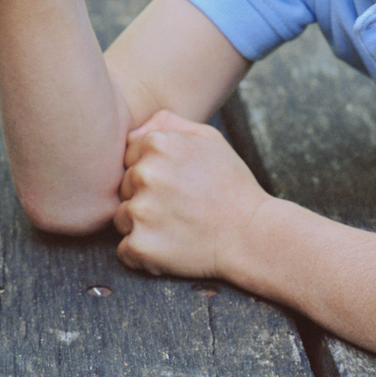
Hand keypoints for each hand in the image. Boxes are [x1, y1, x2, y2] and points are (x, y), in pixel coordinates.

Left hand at [113, 110, 267, 280]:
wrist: (253, 236)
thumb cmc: (232, 186)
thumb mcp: (209, 139)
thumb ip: (169, 124)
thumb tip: (136, 128)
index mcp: (156, 144)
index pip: (128, 155)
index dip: (151, 171)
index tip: (174, 183)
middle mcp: (144, 174)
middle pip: (123, 186)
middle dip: (144, 196)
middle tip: (178, 206)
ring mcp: (140, 211)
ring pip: (122, 217)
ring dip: (141, 225)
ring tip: (175, 226)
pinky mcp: (141, 245)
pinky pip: (125, 250)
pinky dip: (143, 252)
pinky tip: (169, 246)